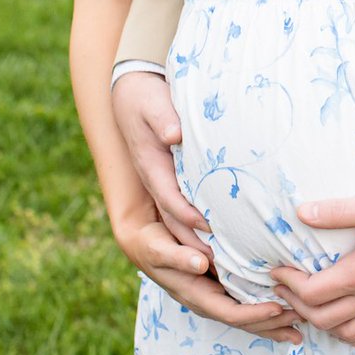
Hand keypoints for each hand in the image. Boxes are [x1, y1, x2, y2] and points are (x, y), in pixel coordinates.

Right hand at [112, 71, 210, 249]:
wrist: (132, 91)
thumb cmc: (146, 96)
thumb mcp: (152, 103)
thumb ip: (163, 118)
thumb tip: (175, 135)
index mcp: (151, 165)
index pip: (168, 196)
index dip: (187, 214)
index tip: (208, 227)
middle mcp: (155, 180)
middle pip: (172, 220)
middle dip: (192, 243)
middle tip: (219, 262)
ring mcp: (162, 183)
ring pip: (177, 221)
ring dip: (197, 243)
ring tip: (222, 263)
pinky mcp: (172, 181)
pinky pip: (184, 211)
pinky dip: (199, 229)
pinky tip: (222, 240)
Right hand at [115, 214, 302, 343]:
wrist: (144, 242)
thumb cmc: (152, 243)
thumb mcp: (159, 248)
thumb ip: (177, 257)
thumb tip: (201, 263)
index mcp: (195, 295)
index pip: (230, 313)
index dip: (255, 314)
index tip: (280, 308)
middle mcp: (207, 301)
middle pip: (244, 322)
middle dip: (272, 325)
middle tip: (302, 320)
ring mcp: (215, 297)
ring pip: (247, 318)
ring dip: (273, 324)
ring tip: (301, 326)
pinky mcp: (221, 288)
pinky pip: (245, 304)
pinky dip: (266, 311)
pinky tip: (287, 312)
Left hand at [270, 189, 354, 334]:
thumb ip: (339, 212)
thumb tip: (301, 212)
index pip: (311, 293)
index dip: (288, 285)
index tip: (277, 271)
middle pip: (323, 320)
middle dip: (297, 307)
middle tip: (285, 290)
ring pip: (348, 333)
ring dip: (323, 324)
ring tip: (310, 306)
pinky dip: (353, 332)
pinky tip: (349, 317)